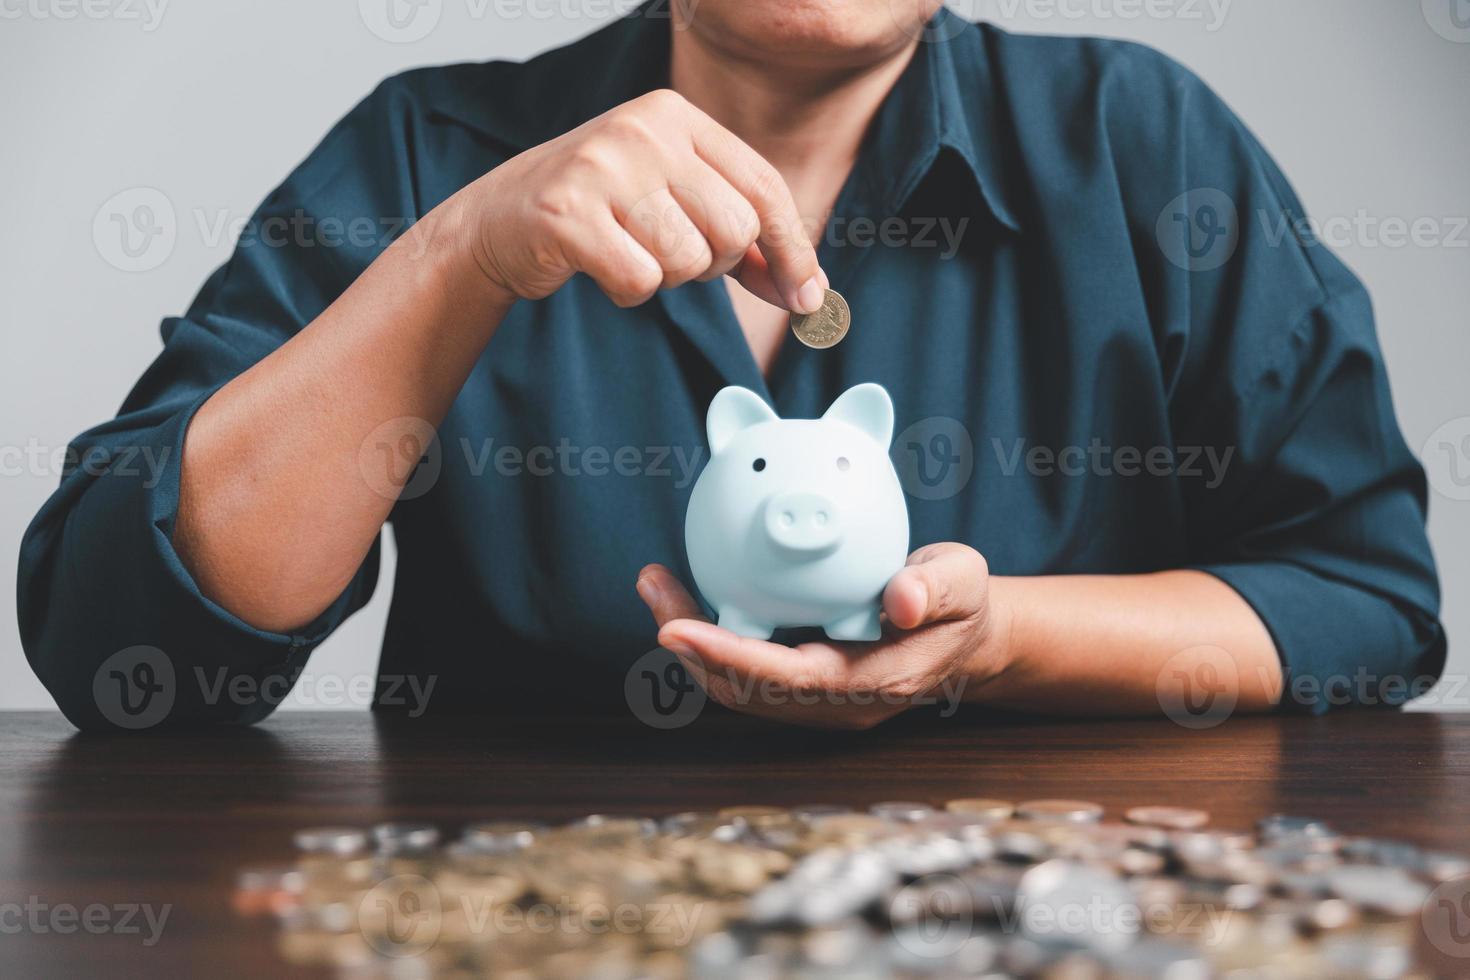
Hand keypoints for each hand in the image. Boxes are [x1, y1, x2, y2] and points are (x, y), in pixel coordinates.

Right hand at [456, 89, 826, 311]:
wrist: (498, 221)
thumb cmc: (599, 213)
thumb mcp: (673, 202)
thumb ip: (738, 236)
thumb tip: (806, 289)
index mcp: (675, 114)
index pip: (763, 185)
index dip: (792, 248)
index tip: (808, 295)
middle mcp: (642, 129)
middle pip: (734, 229)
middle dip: (713, 264)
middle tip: (670, 255)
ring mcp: (602, 167)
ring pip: (689, 260)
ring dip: (667, 278)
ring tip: (630, 253)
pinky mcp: (568, 214)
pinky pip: (641, 281)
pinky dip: (628, 292)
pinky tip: (601, 267)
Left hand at [636, 543, 1009, 729]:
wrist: (968, 640)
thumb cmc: (962, 605)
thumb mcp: (965, 581)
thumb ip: (936, 588)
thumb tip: (900, 599)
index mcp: (873, 681)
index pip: (788, 679)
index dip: (729, 657)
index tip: (676, 628)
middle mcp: (837, 702)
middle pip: (746, 690)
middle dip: (690, 646)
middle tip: (653, 586)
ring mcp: (817, 701)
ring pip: (737, 686)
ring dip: (690, 642)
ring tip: (656, 584)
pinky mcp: (803, 687)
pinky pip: (744, 671)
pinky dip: (710, 638)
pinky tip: (688, 594)